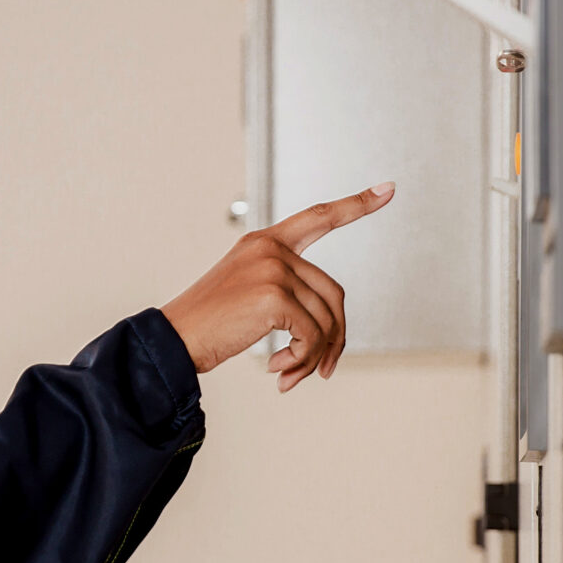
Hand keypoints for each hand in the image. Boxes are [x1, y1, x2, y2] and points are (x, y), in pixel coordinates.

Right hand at [159, 184, 395, 389]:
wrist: (174, 340)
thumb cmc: (210, 323)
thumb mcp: (247, 293)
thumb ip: (287, 291)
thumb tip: (330, 326)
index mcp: (265, 242)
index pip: (319, 217)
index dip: (357, 204)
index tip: (388, 189)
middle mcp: (271, 249)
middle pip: (333, 293)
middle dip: (334, 337)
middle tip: (323, 369)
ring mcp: (273, 270)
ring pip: (326, 320)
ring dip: (313, 357)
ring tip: (289, 374)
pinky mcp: (274, 296)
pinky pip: (311, 336)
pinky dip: (302, 361)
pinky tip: (278, 371)